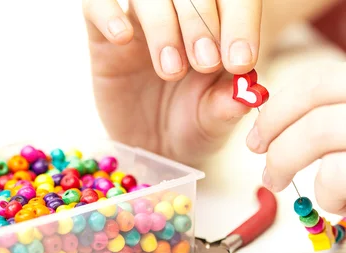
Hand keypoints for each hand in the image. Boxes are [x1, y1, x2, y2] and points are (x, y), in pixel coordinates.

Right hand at [82, 0, 262, 165]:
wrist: (155, 147)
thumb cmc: (192, 124)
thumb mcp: (215, 119)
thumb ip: (229, 103)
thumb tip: (250, 92)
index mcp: (218, 23)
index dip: (240, 21)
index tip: (240, 62)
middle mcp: (180, 13)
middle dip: (201, 22)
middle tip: (205, 64)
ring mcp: (140, 21)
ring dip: (162, 25)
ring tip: (171, 70)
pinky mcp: (103, 36)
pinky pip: (95, 4)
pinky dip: (108, 13)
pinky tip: (123, 39)